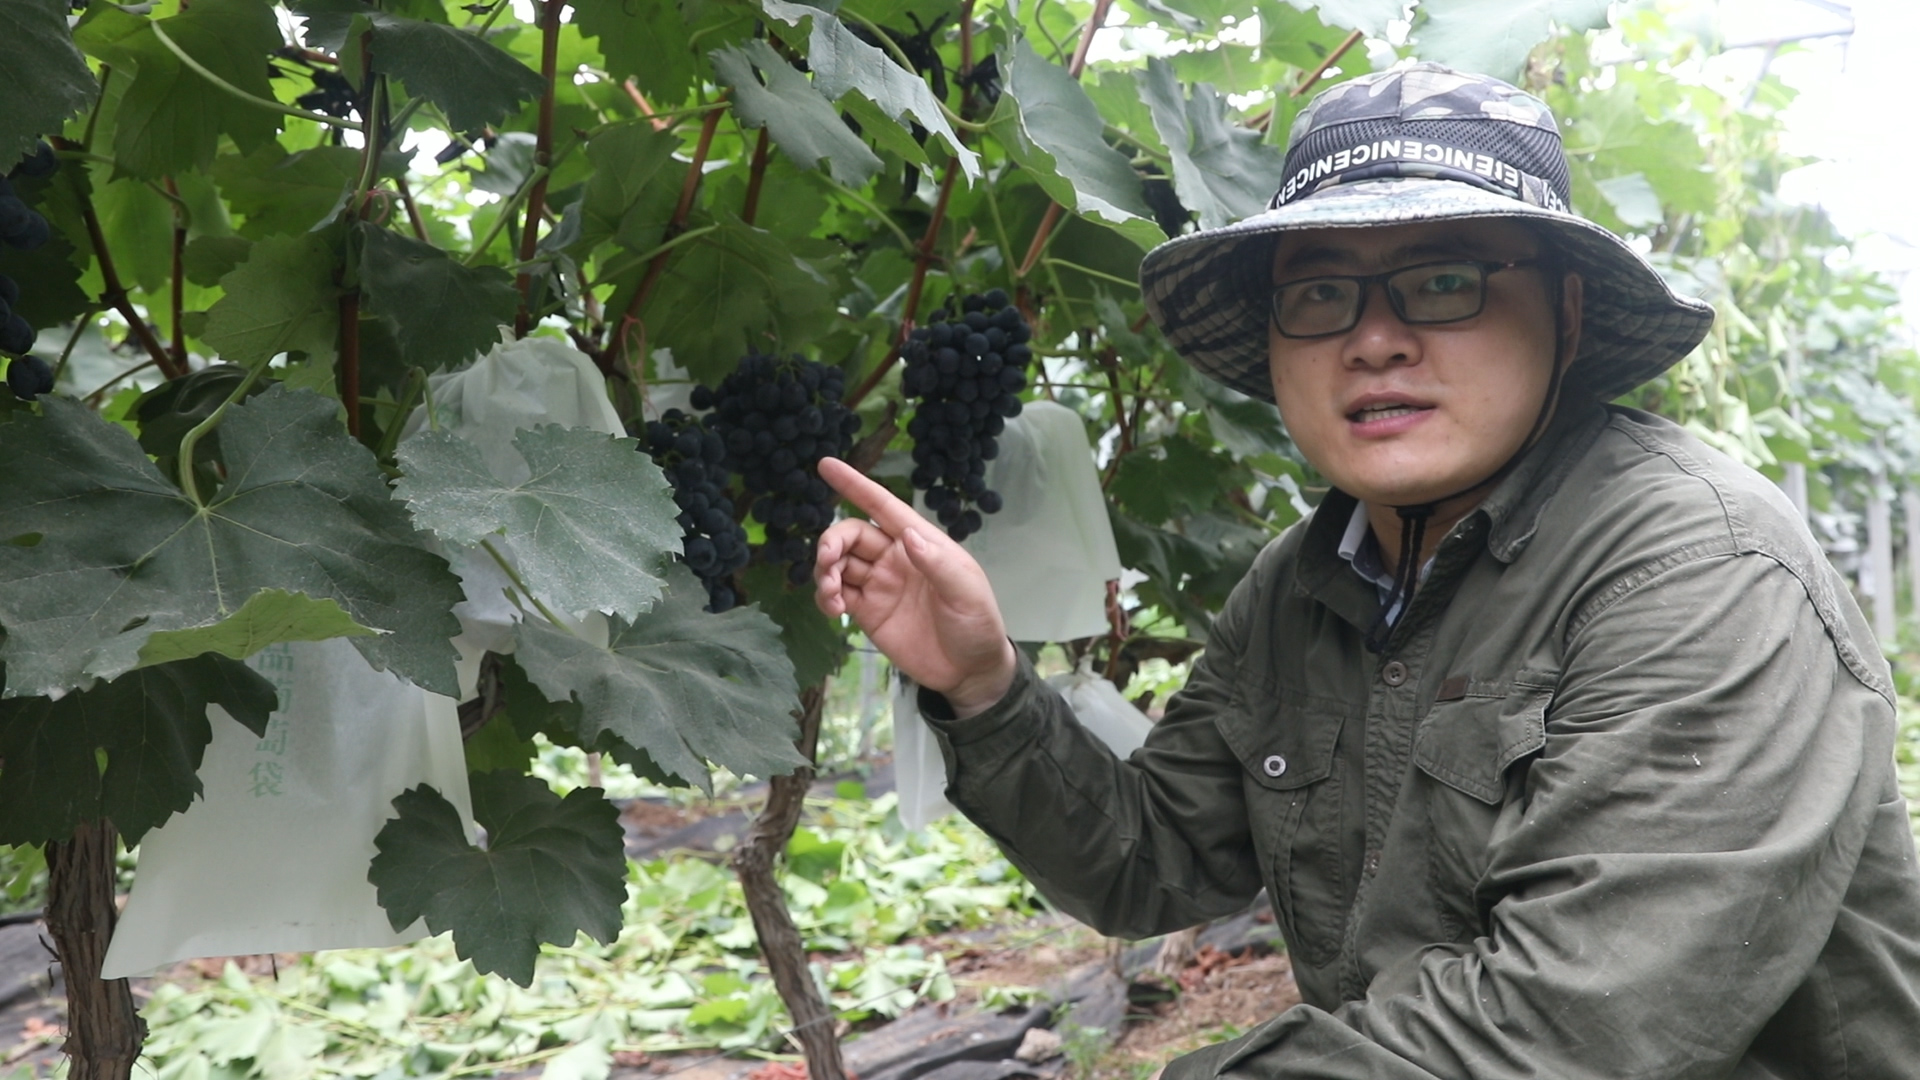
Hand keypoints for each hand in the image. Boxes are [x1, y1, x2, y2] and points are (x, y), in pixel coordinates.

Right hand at [814, 458, 1015, 716]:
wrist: (969, 671)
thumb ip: (938, 564)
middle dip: (832, 541)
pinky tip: (833, 609)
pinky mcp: (867, 612)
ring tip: (832, 595)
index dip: (855, 485)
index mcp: (921, 542)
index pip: (883, 506)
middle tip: (828, 560)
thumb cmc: (977, 624)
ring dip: (825, 572)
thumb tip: (908, 534)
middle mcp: (895, 557)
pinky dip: (826, 596)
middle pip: (851, 534)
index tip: (826, 465)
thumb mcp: (966, 592)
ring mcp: (879, 584)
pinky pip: (837, 595)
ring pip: (839, 564)